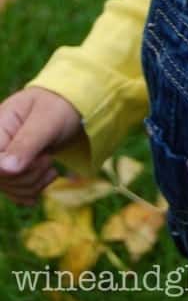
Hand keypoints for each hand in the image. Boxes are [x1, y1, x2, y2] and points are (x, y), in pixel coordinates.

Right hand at [0, 87, 82, 205]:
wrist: (67, 108)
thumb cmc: (57, 107)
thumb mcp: (47, 120)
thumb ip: (27, 143)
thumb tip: (5, 169)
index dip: (15, 171)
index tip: (42, 157)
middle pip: (2, 179)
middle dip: (32, 175)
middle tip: (48, 157)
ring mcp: (0, 160)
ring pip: (10, 189)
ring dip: (36, 182)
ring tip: (49, 163)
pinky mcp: (10, 172)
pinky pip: (16, 193)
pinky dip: (35, 189)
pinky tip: (45, 175)